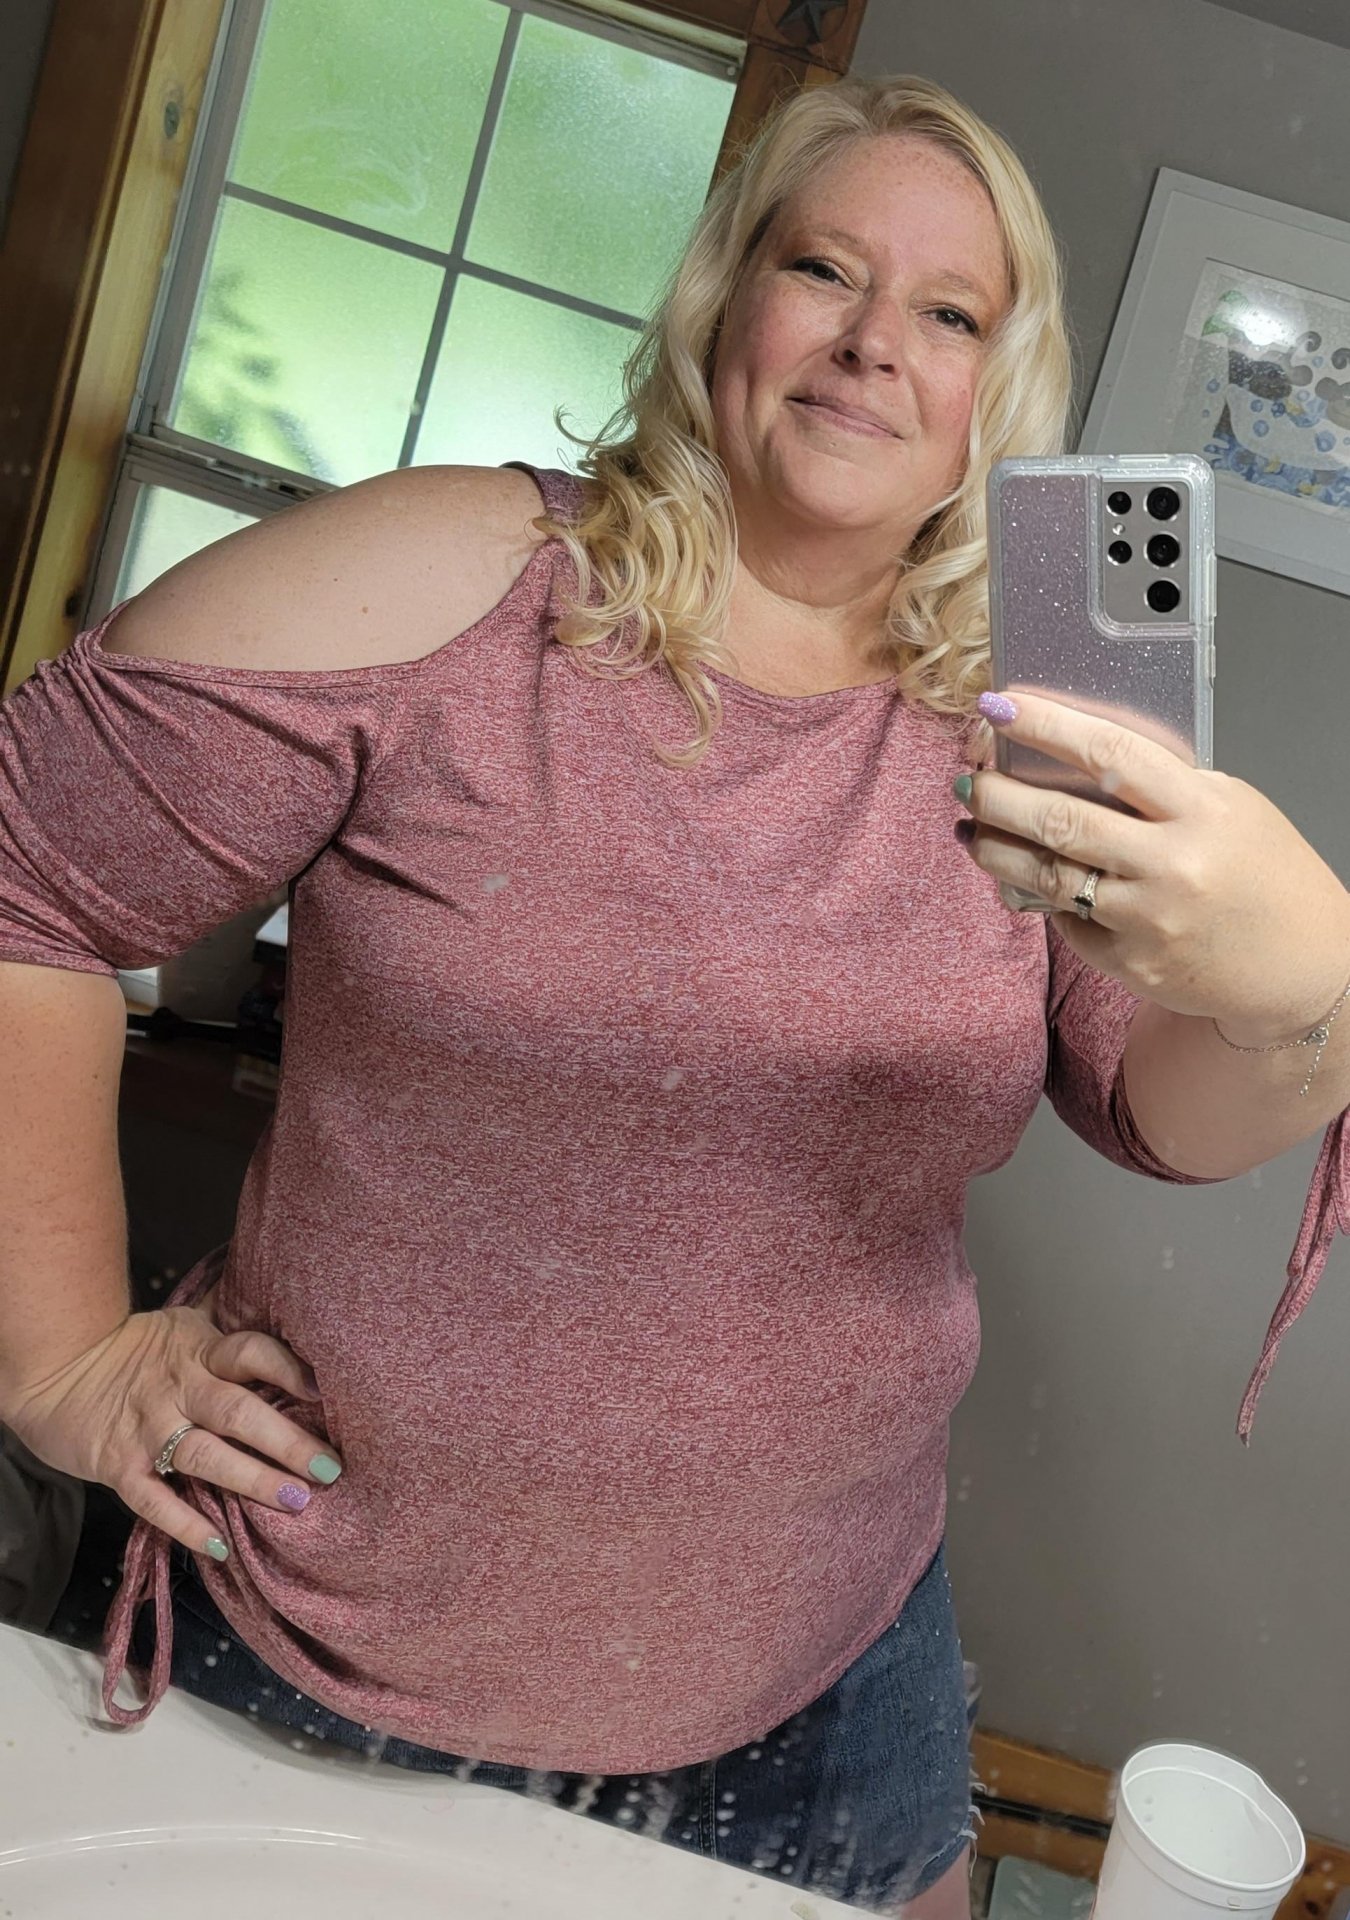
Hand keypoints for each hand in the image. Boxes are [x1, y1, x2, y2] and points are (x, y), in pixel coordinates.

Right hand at [2, 1290, 339, 1559]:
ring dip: (252, 1479)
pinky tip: (220, 1545)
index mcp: (201, 1351)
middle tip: (330, 1468)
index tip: (324, 1390)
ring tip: (295, 1501)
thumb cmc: (135, 1348)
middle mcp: (180, 1388)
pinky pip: (155, 1500)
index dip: (286, 1368)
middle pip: (238, 1411)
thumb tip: (283, 1297)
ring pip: (205, 1456)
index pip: (250, 1353)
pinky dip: (185, 1524)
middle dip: (287, 1441)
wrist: (57, 1371)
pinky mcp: (120, 1466)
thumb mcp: (184, 1324)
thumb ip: (229, 1323)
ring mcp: (149, 1429)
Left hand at [959, 687, 1349, 1045]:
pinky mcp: (1130, 963)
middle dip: (999, 793)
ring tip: (973, 827)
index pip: (1109, 755)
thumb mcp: (1230, 807)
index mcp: (1202, 809)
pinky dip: (1040, 897)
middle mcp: (1173, 864)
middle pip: (1061, 820)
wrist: (1302, 966)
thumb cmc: (1266, 877)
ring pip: (1047, 876)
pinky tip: (1025, 879)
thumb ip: (1162, 785)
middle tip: (968, 777)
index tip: (1000, 706)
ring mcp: (1148, 919)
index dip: (1047, 726)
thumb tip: (1074, 759)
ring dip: (996, 848)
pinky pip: (1067, 922)